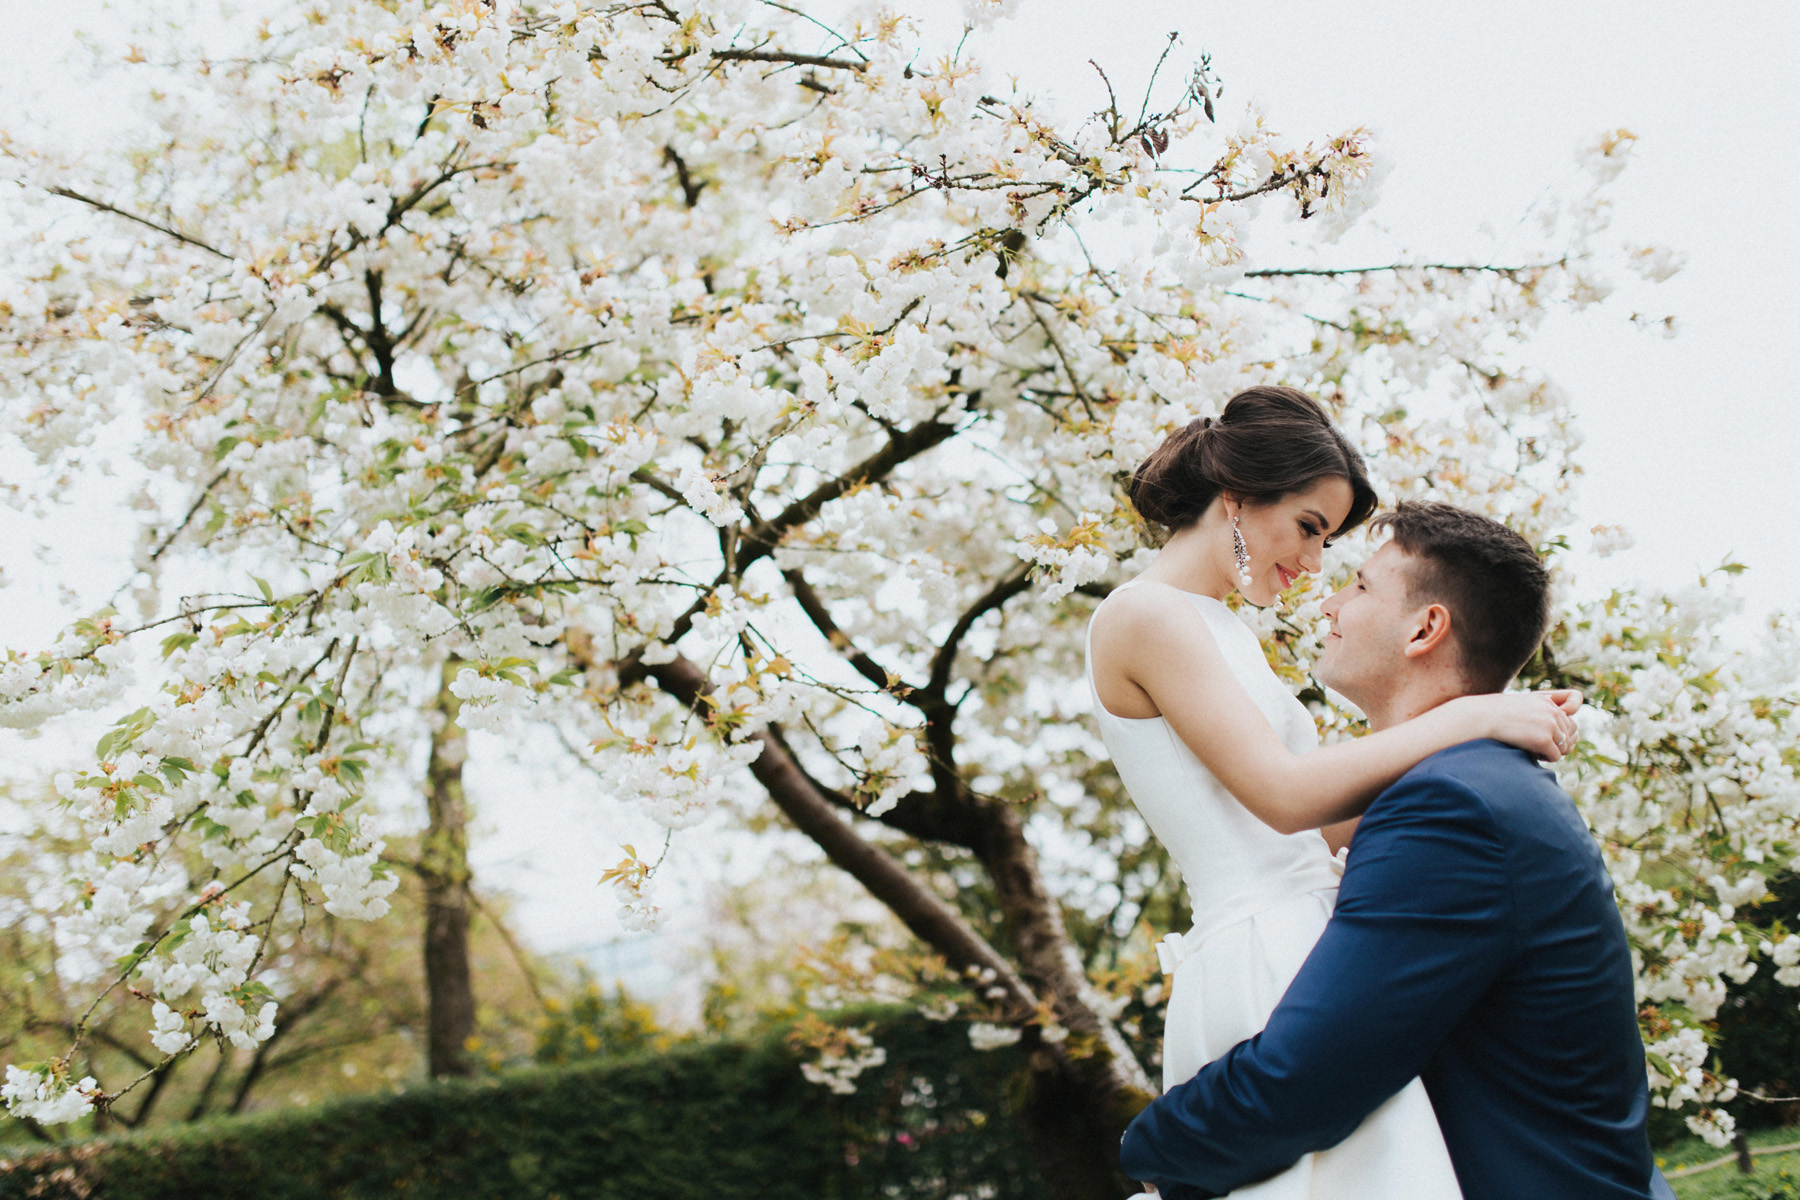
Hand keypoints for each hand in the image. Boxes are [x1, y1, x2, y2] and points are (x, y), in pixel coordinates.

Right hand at [1455, 688, 1582, 761]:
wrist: (1481, 717)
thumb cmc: (1495, 713)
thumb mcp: (1520, 705)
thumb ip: (1538, 711)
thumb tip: (1555, 728)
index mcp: (1548, 701)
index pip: (1569, 721)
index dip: (1561, 732)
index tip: (1547, 736)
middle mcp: (1553, 711)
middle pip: (1569, 735)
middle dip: (1556, 743)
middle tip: (1538, 746)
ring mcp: (1550, 725)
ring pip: (1564, 747)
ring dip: (1551, 751)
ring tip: (1534, 750)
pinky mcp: (1544, 740)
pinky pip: (1555, 756)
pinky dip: (1545, 758)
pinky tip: (1531, 753)